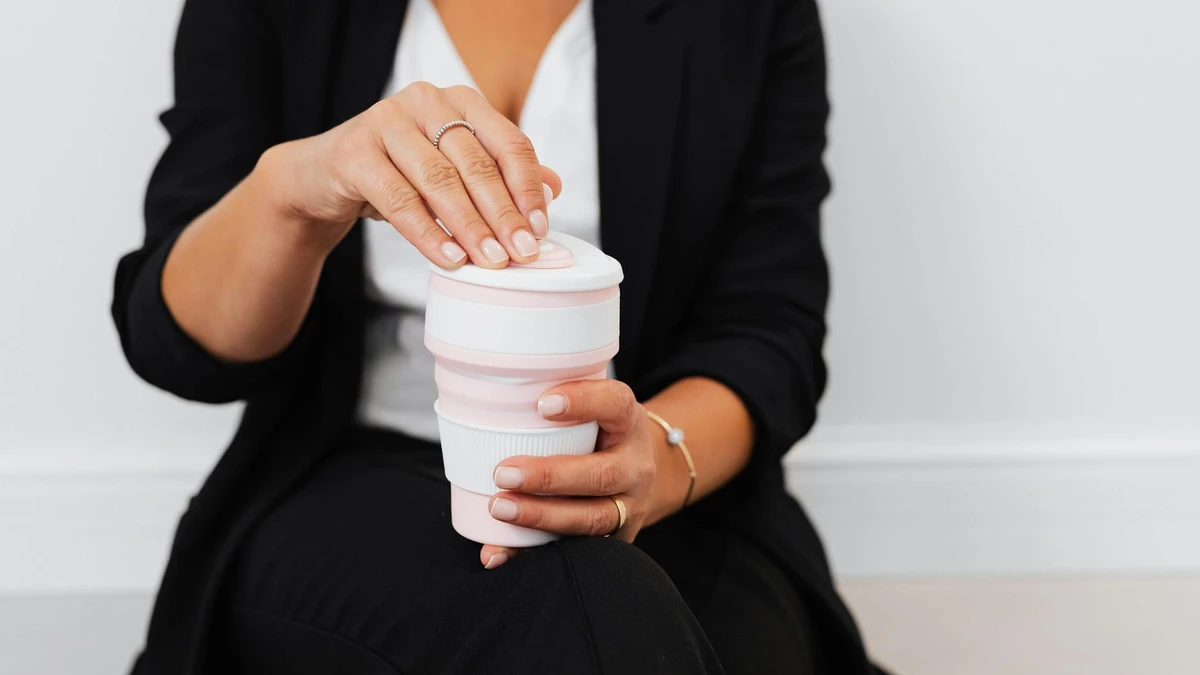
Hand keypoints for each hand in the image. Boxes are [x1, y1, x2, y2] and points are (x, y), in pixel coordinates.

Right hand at [257, 81, 560, 266]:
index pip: (509, 143)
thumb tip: (555, 187)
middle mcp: (426, 101)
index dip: (527, 189)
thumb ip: (501, 174)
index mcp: (460, 101)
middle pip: (476, 164)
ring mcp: (386, 121)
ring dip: (470, 227)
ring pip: (440, 181)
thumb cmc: (398, 173)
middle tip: (521, 254)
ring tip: (491, 262)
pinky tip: (450, 259)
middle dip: (503, 214)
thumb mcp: (453, 171)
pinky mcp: (354, 151)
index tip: (540, 230)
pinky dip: (428, 233)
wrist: (323, 178)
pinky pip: (399, 199)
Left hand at [479, 380, 670, 569]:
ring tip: (500, 508)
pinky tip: (498, 552)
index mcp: (628, 423)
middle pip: (602, 474)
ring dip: (541, 515)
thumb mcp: (596, 411)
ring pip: (592, 517)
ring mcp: (629, 507)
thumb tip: (491, 398)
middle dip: (550, 477)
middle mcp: (635, 466)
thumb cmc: (602, 434)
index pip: (616, 405)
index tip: (543, 405)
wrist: (642, 474)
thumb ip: (558, 408)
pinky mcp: (614, 538)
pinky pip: (574, 549)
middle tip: (504, 473)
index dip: (584, 402)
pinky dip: (531, 552)